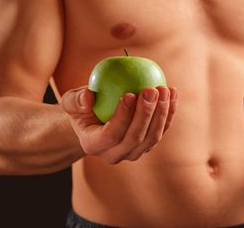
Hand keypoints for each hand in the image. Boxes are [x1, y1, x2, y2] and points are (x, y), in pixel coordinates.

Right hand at [61, 85, 176, 163]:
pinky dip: (169, 112)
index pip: (111, 135)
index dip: (122, 117)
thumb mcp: (71, 101)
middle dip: (146, 113)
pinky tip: (172, 92)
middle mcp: (115, 154)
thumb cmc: (81, 107)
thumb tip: (88, 98)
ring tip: (163, 89)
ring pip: (152, 137)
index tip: (130, 94)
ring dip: (161, 113)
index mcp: (94, 145)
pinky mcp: (148, 144)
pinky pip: (162, 129)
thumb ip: (76, 100)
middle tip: (150, 89)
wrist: (94, 119)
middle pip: (135, 138)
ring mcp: (134, 152)